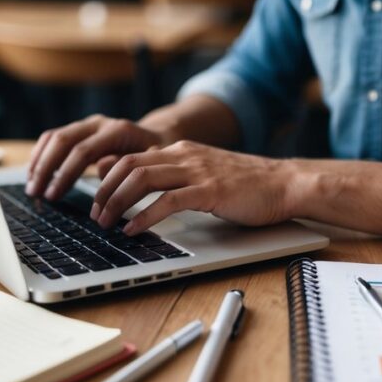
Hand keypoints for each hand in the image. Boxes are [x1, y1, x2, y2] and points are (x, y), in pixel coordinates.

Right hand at [26, 115, 171, 199]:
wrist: (159, 137)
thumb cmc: (157, 154)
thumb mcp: (152, 162)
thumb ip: (129, 165)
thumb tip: (101, 168)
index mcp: (118, 131)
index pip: (83, 151)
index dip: (65, 174)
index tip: (54, 196)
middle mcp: (99, 124)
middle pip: (63, 141)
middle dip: (46, 169)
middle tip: (36, 194)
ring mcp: (88, 125)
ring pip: (54, 137)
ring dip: (39, 162)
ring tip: (31, 186)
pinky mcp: (80, 130)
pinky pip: (53, 138)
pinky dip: (41, 155)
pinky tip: (34, 173)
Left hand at [90, 140, 296, 234]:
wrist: (285, 183)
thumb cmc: (248, 185)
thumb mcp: (203, 173)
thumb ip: (174, 176)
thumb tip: (141, 187)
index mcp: (182, 151)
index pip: (131, 157)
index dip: (107, 179)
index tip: (97, 200)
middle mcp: (185, 156)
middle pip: (129, 167)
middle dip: (105, 192)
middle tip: (96, 216)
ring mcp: (198, 172)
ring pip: (143, 180)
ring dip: (118, 204)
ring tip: (108, 224)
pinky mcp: (210, 191)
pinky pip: (168, 201)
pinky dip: (145, 217)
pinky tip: (134, 230)